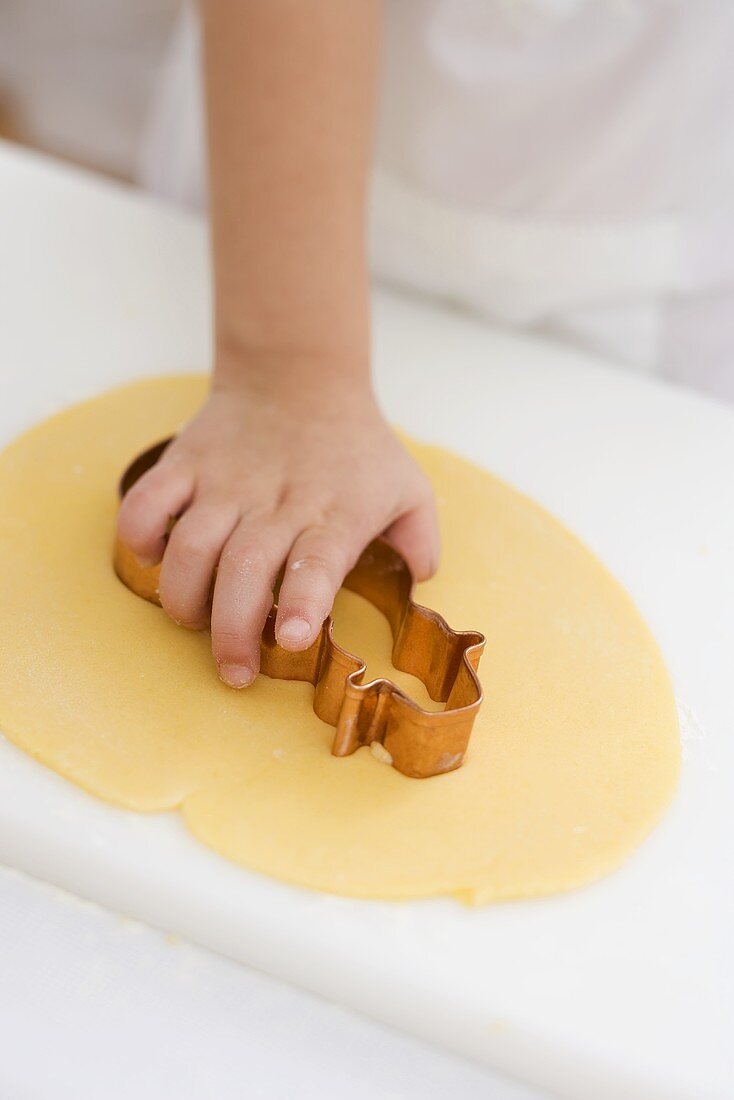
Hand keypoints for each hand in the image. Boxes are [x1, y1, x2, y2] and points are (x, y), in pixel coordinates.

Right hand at [116, 368, 438, 687]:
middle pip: (243, 572)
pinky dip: (139, 538)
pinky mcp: (186, 464)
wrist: (299, 375)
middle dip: (232, 632)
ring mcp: (226, 483)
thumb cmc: (356, 446)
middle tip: (235, 671)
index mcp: (333, 515)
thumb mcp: (408, 487)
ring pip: (190, 547)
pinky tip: (154, 558)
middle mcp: (277, 503)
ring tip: (191, 622)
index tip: (290, 639)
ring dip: (183, 598)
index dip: (301, 604)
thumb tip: (422, 579)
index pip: (316, 563)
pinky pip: (146, 503)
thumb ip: (420, 539)